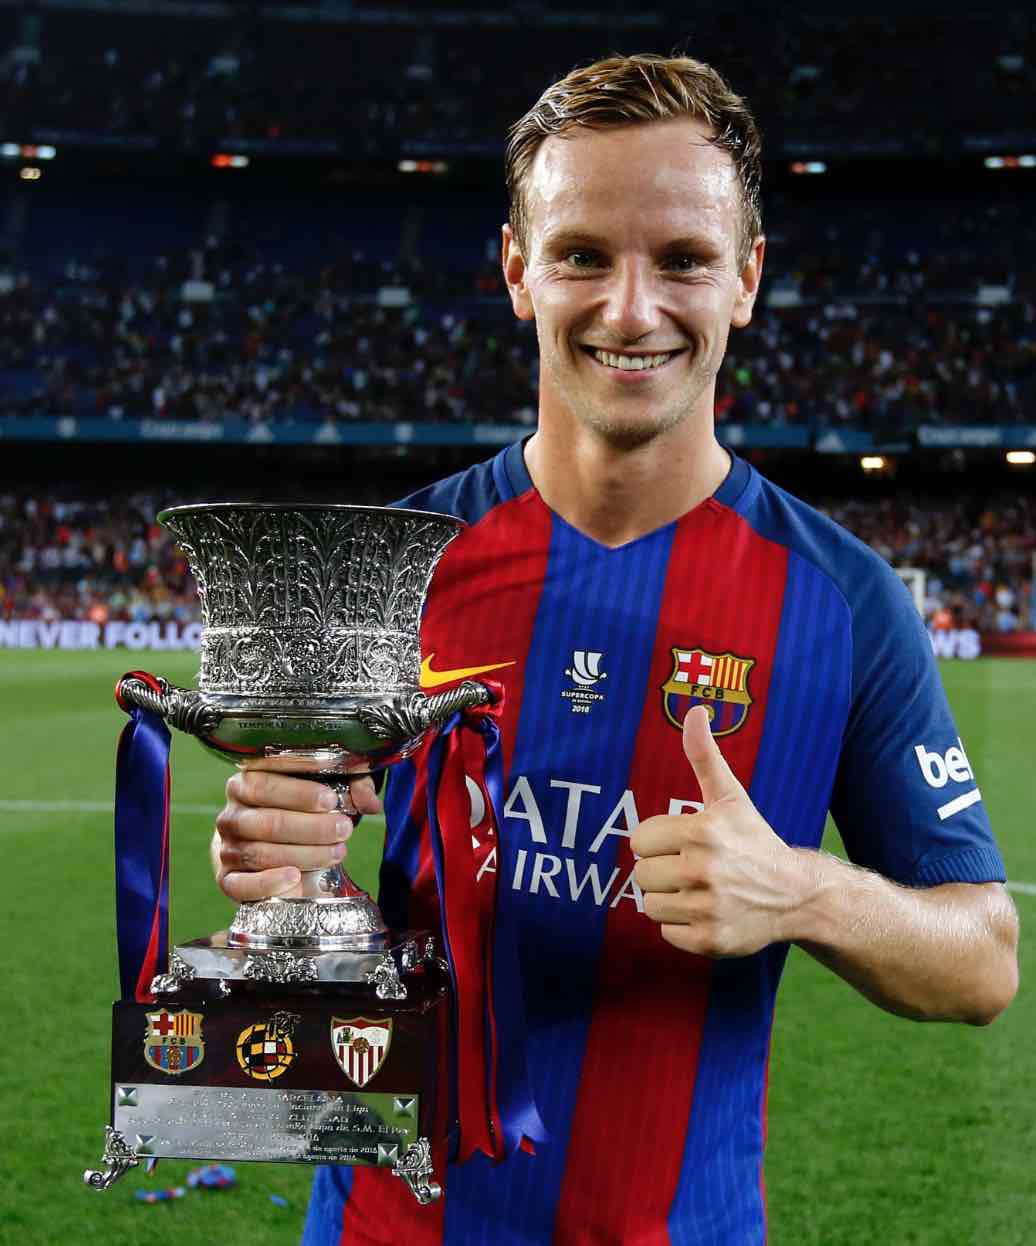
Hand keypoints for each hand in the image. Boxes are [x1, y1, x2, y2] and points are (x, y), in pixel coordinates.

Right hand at [212, 766, 381, 902]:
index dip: (299, 792)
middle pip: (268, 822)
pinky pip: (241, 885)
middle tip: (343, 828)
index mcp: (246, 783)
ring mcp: (226, 848)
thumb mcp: (328, 792)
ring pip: (261, 852)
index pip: (265, 783)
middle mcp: (232, 815)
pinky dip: (268, 883)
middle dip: (311, 827)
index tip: (332, 799)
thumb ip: (352, 788)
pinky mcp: (227, 880)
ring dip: (304, 854)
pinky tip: (295, 876)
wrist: (280, 850)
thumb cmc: (304, 812)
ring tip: (337, 851)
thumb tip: (370, 803)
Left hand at [630, 706, 800, 957]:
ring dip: (669, 900)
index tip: (681, 843)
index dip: (657, 841)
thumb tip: (695, 710)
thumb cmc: (754, 840)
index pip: (639, 840)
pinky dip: (682, 927)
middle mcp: (703, 869)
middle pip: (641, 875)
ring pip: (650, 906)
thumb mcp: (730, 797)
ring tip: (698, 890)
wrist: (796, 893)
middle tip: (691, 868)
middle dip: (662, 871)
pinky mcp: (710, 940)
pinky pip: (667, 933)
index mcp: (702, 831)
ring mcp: (707, 908)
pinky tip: (706, 912)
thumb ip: (704, 755)